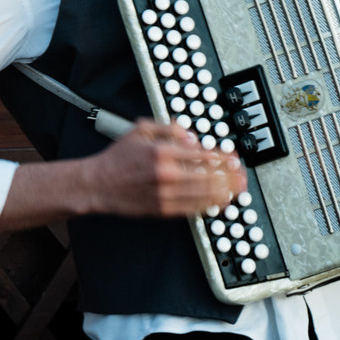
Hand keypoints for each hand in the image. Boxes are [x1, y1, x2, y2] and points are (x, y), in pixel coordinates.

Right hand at [83, 119, 245, 217]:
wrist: (97, 184)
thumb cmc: (118, 158)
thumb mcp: (141, 130)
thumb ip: (170, 129)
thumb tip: (193, 137)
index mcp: (163, 152)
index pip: (202, 154)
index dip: (222, 158)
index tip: (233, 159)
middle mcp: (166, 174)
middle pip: (208, 176)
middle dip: (229, 176)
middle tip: (241, 175)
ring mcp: (165, 194)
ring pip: (203, 194)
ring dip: (224, 192)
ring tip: (236, 190)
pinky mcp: (161, 209)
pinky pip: (191, 208)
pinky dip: (208, 205)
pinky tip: (218, 202)